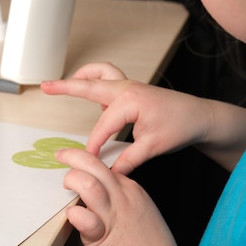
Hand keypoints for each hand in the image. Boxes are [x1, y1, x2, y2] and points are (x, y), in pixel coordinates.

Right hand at [42, 63, 211, 173]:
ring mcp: (128, 86)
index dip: (94, 145)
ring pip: (99, 73)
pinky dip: (93, 80)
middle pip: (89, 84)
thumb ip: (128, 160)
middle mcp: (127, 88)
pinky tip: (87, 92)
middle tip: (45, 86)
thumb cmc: (181, 126)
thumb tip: (109, 172)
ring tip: (61, 83)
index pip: (102, 126)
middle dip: (65, 86)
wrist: (201, 116)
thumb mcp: (154, 146)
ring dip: (80, 75)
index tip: (89, 160)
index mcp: (131, 101)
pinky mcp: (130, 89)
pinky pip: (107, 78)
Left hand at [56, 147, 180, 245]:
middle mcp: (121, 197)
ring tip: (66, 186)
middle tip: (61, 156)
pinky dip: (74, 215)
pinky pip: (85, 220)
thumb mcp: (140, 207)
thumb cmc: (148, 242)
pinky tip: (71, 215)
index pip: (103, 165)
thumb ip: (120, 195)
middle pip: (94, 166)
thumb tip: (98, 188)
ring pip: (90, 185)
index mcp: (130, 189)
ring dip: (72, 180)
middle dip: (73, 157)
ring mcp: (112, 215)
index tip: (74, 162)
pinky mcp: (102, 236)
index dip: (85, 160)